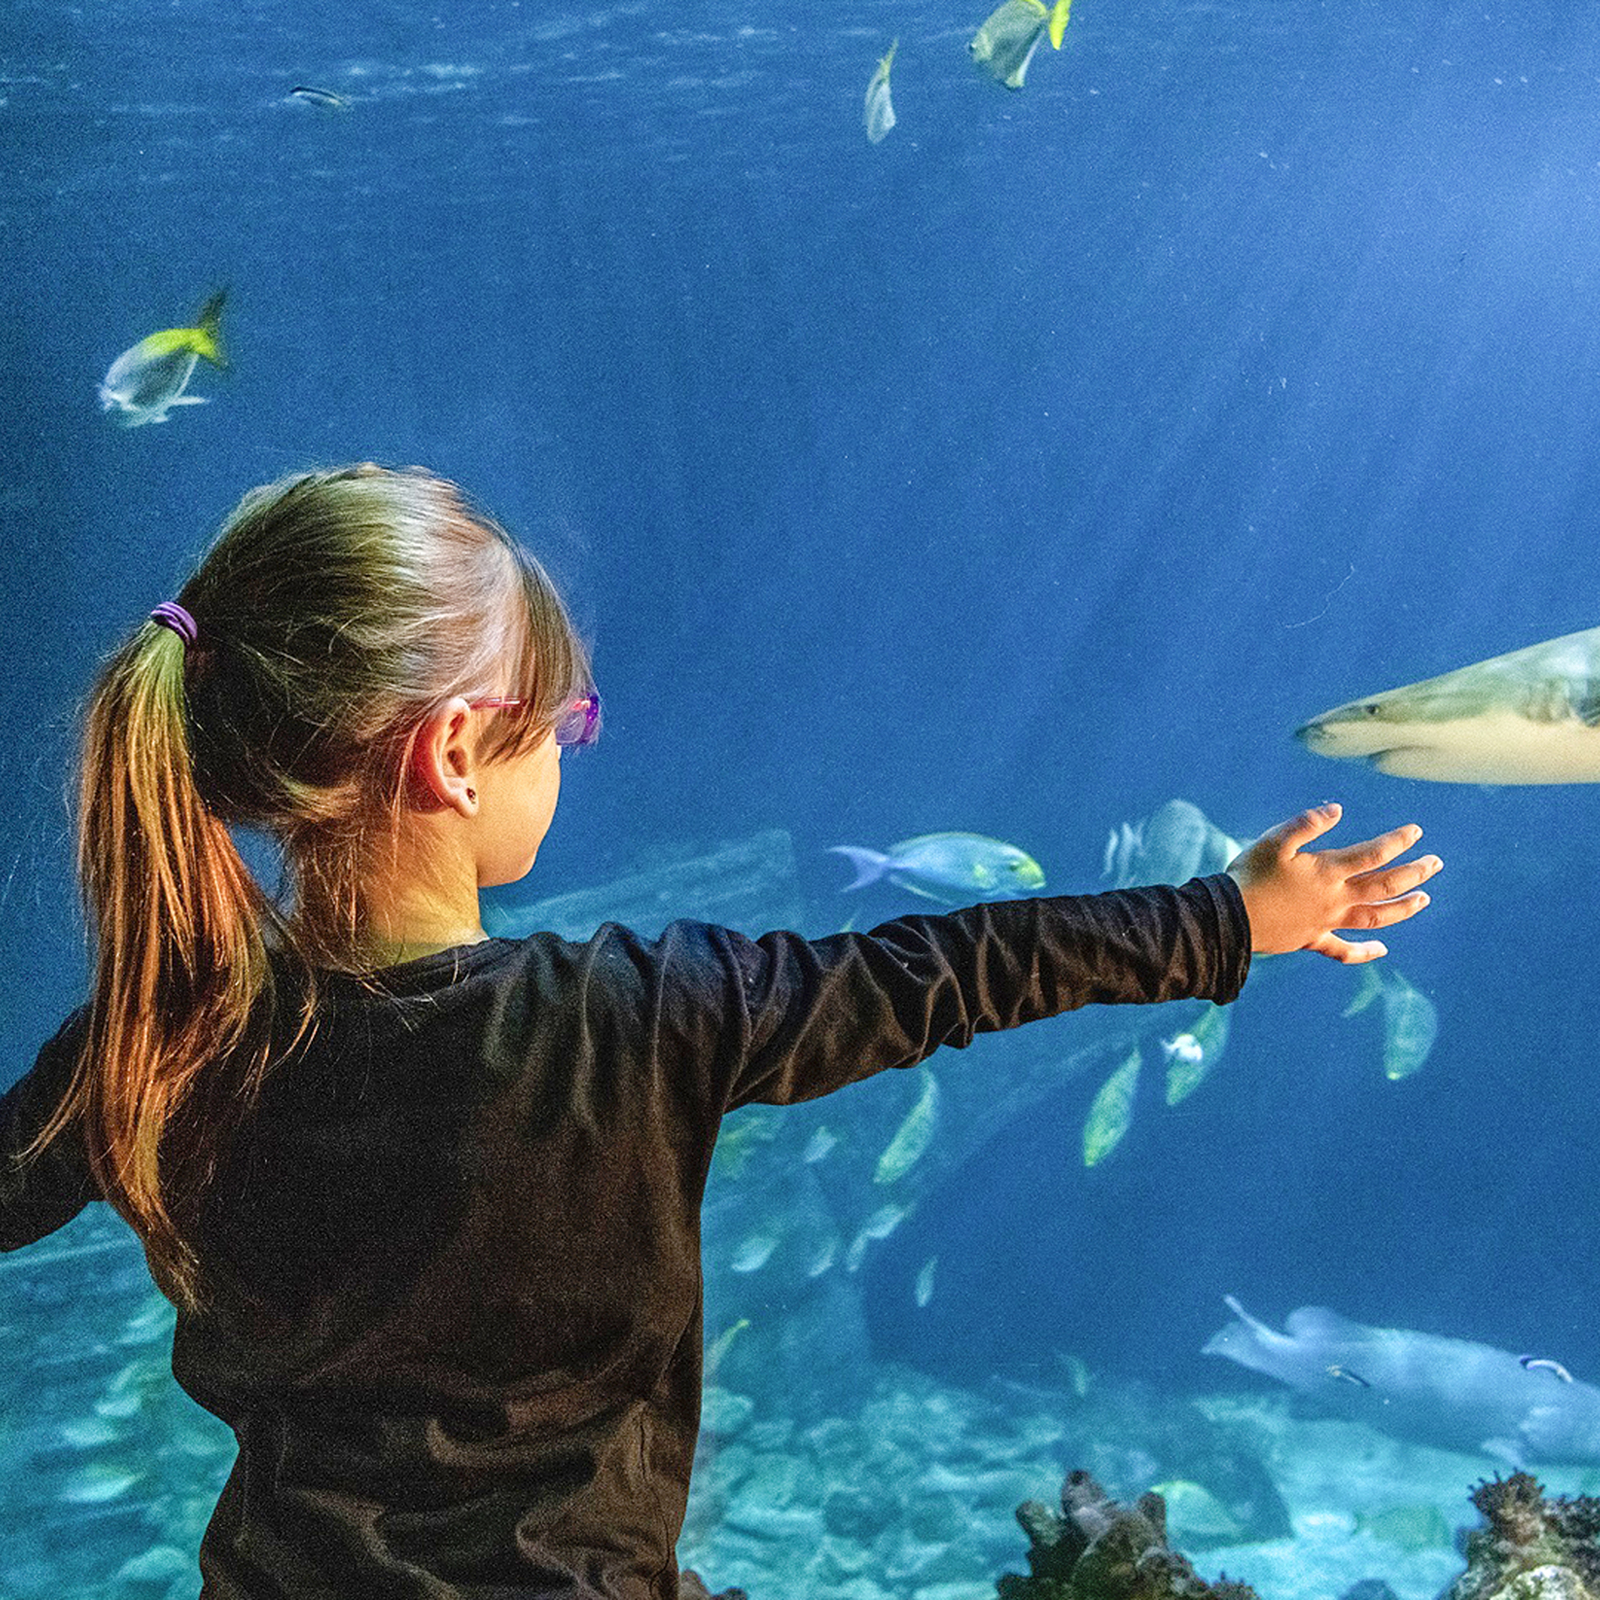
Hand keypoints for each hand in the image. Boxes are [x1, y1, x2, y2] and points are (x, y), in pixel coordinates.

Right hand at [1227, 803, 1439, 962]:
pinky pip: (1343, 950)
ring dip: (1403, 909)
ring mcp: (1325, 922)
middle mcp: (1334, 899)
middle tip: (1435, 863)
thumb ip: (1307, 823)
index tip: (1416, 831)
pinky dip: (1364, 952)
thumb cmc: (1249, 875)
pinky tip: (1382, 950)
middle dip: (1414, 874)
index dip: (1397, 841)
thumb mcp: (1274, 840)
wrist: (1228, 919)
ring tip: (1424, 899)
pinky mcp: (1311, 939)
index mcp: (1327, 871)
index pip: (1374, 854)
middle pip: (1384, 887)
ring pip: (1374, 918)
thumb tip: (1337, 809)